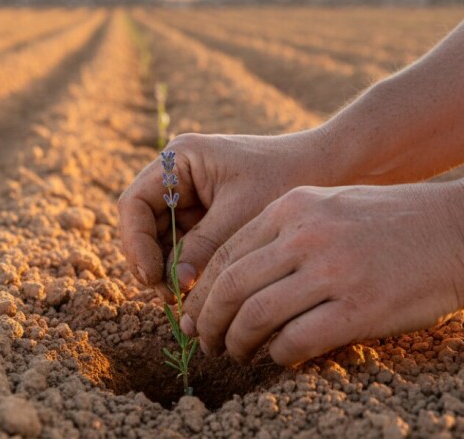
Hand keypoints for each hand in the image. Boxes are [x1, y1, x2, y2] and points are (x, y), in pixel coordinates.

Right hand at [117, 131, 330, 295]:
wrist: (328, 167)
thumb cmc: (286, 177)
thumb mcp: (241, 213)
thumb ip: (205, 247)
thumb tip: (176, 289)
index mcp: (178, 160)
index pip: (134, 204)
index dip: (136, 243)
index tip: (153, 277)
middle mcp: (177, 178)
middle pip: (144, 227)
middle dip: (154, 263)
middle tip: (173, 299)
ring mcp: (190, 199)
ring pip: (163, 243)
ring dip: (171, 273)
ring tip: (189, 303)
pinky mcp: (207, 218)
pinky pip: (186, 249)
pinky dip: (190, 271)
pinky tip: (202, 294)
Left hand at [181, 182, 463, 366]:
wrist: (463, 227)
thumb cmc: (396, 219)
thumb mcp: (331, 204)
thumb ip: (286, 231)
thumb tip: (241, 278)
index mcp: (293, 206)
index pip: (226, 254)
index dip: (203, 291)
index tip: (194, 313)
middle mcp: (306, 235)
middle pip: (232, 286)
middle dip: (208, 320)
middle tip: (204, 342)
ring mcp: (333, 270)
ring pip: (256, 315)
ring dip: (237, 342)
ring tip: (235, 354)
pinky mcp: (360, 307)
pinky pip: (298, 339)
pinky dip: (280, 354)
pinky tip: (281, 357)